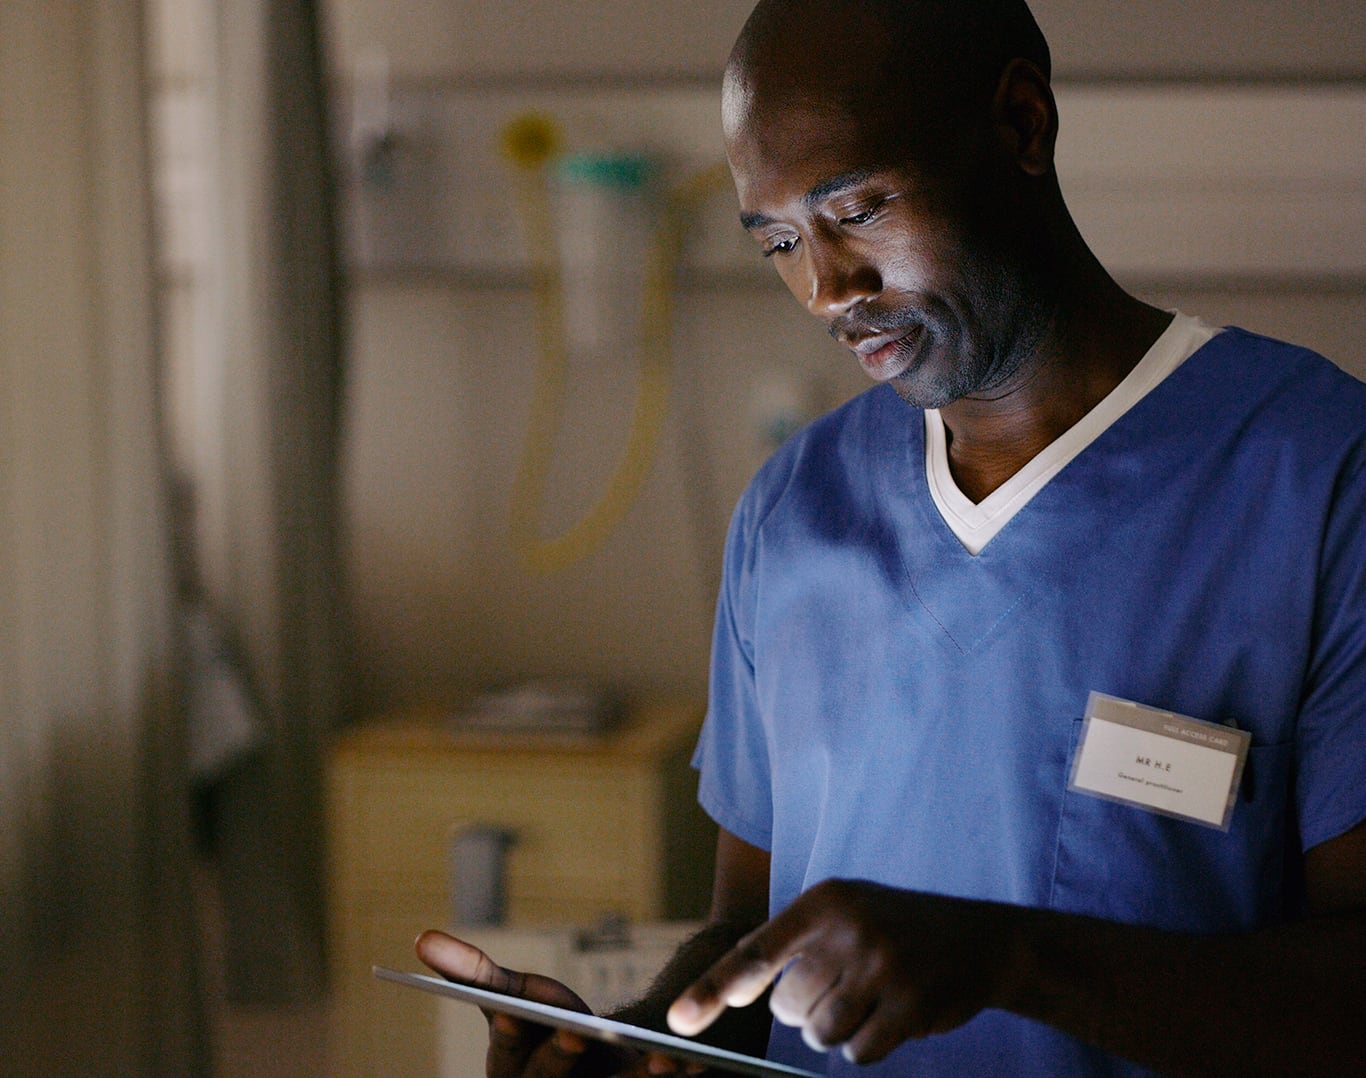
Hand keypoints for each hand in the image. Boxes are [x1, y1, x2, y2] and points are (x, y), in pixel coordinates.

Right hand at [416, 930, 698, 1077]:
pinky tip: (696, 1063)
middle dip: (568, 1061)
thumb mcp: (513, 995)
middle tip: (582, 1035)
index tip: (533, 1022)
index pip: (516, 1057)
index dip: (523, 1042)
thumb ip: (473, 972)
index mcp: (512, 1071)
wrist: (593, 1055)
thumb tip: (422, 938)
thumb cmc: (544, 1021)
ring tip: (665, 1058)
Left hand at [666, 880, 1015, 1064]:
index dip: (713, 990)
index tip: (679, 1020)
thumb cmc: (896, 929)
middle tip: (845, 987)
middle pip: (789, 1007)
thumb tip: (735, 990)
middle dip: (806, 1011)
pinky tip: (895, 1015)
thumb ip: (794, 944)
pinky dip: (869, 1045)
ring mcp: (881, 966)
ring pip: (821, 1034)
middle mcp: (848, 929)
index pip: (755, 952)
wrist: (982, 939)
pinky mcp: (910, 1004)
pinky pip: (859, 1052)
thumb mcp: (845, 912)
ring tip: (872, 998)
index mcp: (824, 900)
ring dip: (838, 1030)